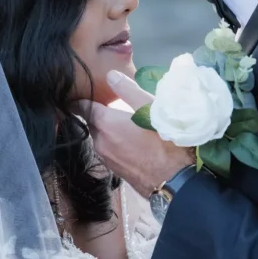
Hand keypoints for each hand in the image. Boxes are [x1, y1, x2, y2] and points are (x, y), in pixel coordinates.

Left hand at [75, 71, 193, 198]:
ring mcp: (106, 159)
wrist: (175, 182)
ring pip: (101, 138)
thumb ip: (129, 91)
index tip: (86, 92)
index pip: (82, 107)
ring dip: (109, 130)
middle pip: (92, 122)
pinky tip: (133, 142)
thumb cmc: (166, 142)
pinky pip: (110, 151)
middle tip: (114, 105)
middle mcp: (100, 142)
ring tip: (127, 124)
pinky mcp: (115, 171)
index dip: (83, 98)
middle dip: (99, 114)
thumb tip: (110, 76)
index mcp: (105, 124)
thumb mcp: (152, 109)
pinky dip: (116, 143)